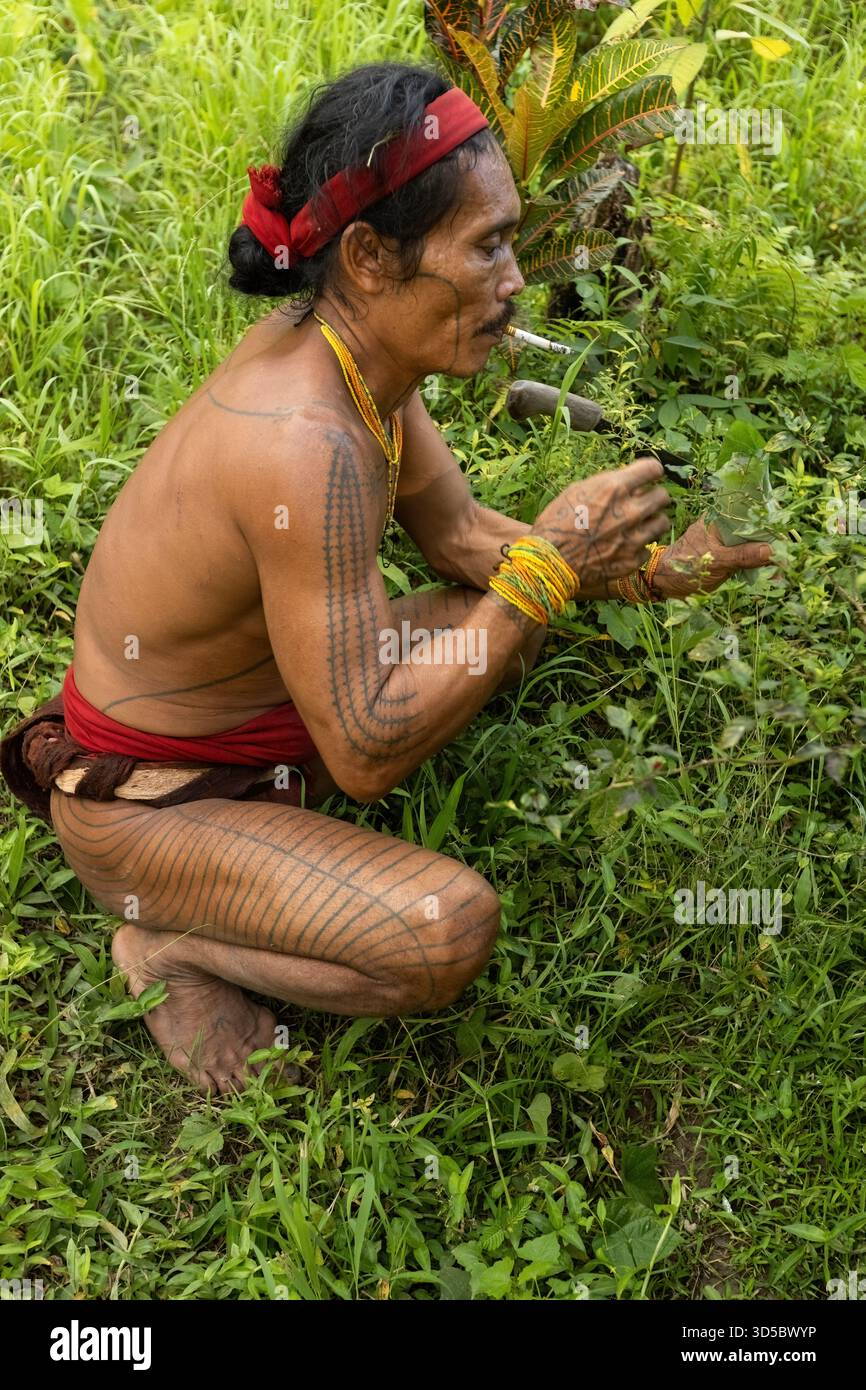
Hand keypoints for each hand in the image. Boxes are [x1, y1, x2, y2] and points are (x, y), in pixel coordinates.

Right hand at [532, 457, 670, 596]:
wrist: (548, 561)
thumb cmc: (557, 522)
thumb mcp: (578, 491)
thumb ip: (608, 485)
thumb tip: (630, 484)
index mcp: (615, 488)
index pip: (653, 469)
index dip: (650, 472)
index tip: (647, 477)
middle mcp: (630, 511)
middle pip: (663, 497)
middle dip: (654, 497)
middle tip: (643, 503)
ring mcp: (634, 538)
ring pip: (662, 522)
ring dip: (651, 521)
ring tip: (637, 525)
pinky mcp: (632, 560)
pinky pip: (647, 548)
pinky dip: (638, 547)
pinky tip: (623, 547)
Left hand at [653, 517, 773, 598]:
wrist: (666, 581)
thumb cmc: (685, 567)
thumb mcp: (716, 562)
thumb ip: (742, 556)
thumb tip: (770, 551)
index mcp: (720, 519)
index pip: (750, 511)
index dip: (768, 518)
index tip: (785, 529)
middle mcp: (725, 526)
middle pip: (755, 527)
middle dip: (772, 539)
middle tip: (788, 552)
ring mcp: (727, 540)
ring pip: (754, 542)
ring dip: (767, 552)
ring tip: (783, 564)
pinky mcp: (729, 554)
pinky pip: (748, 554)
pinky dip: (758, 562)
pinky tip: (772, 570)